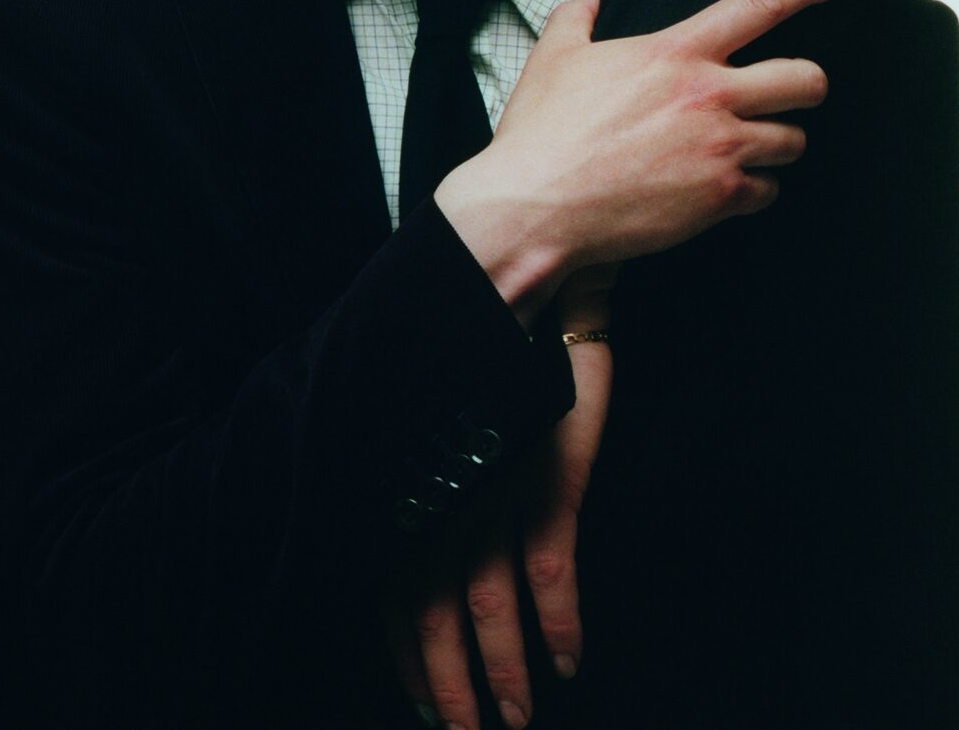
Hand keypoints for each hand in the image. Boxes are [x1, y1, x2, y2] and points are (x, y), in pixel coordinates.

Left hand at [396, 275, 613, 729]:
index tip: (421, 707)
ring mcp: (489, 489)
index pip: (392, 592)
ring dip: (503, 672)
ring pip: (486, 606)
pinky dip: (556, 625)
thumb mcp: (439, 420)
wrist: (523, 272)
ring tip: (517, 721)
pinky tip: (567, 661)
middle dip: (448, 688)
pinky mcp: (542, 478)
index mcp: (405, 482)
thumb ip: (429, 480)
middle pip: (432, 615)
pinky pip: (546, 571)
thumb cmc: (479, 345)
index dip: (406, 659)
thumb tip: (417, 526)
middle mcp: (437, 493)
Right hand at [437, 0, 841, 318]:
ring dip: (774, 143)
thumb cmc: (540, 132)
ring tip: (745, 148)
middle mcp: (709, 95)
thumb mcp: (554, 55)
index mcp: (674, 52)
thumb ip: (582, 13)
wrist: (534, 204)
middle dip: (806, 85)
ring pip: (793, 140)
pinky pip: (768, 190)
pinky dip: (752, 190)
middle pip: (806, 79)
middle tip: (786, 94)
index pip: (761, 4)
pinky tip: (721, 189)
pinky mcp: (720, 197)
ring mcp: (720, 148)